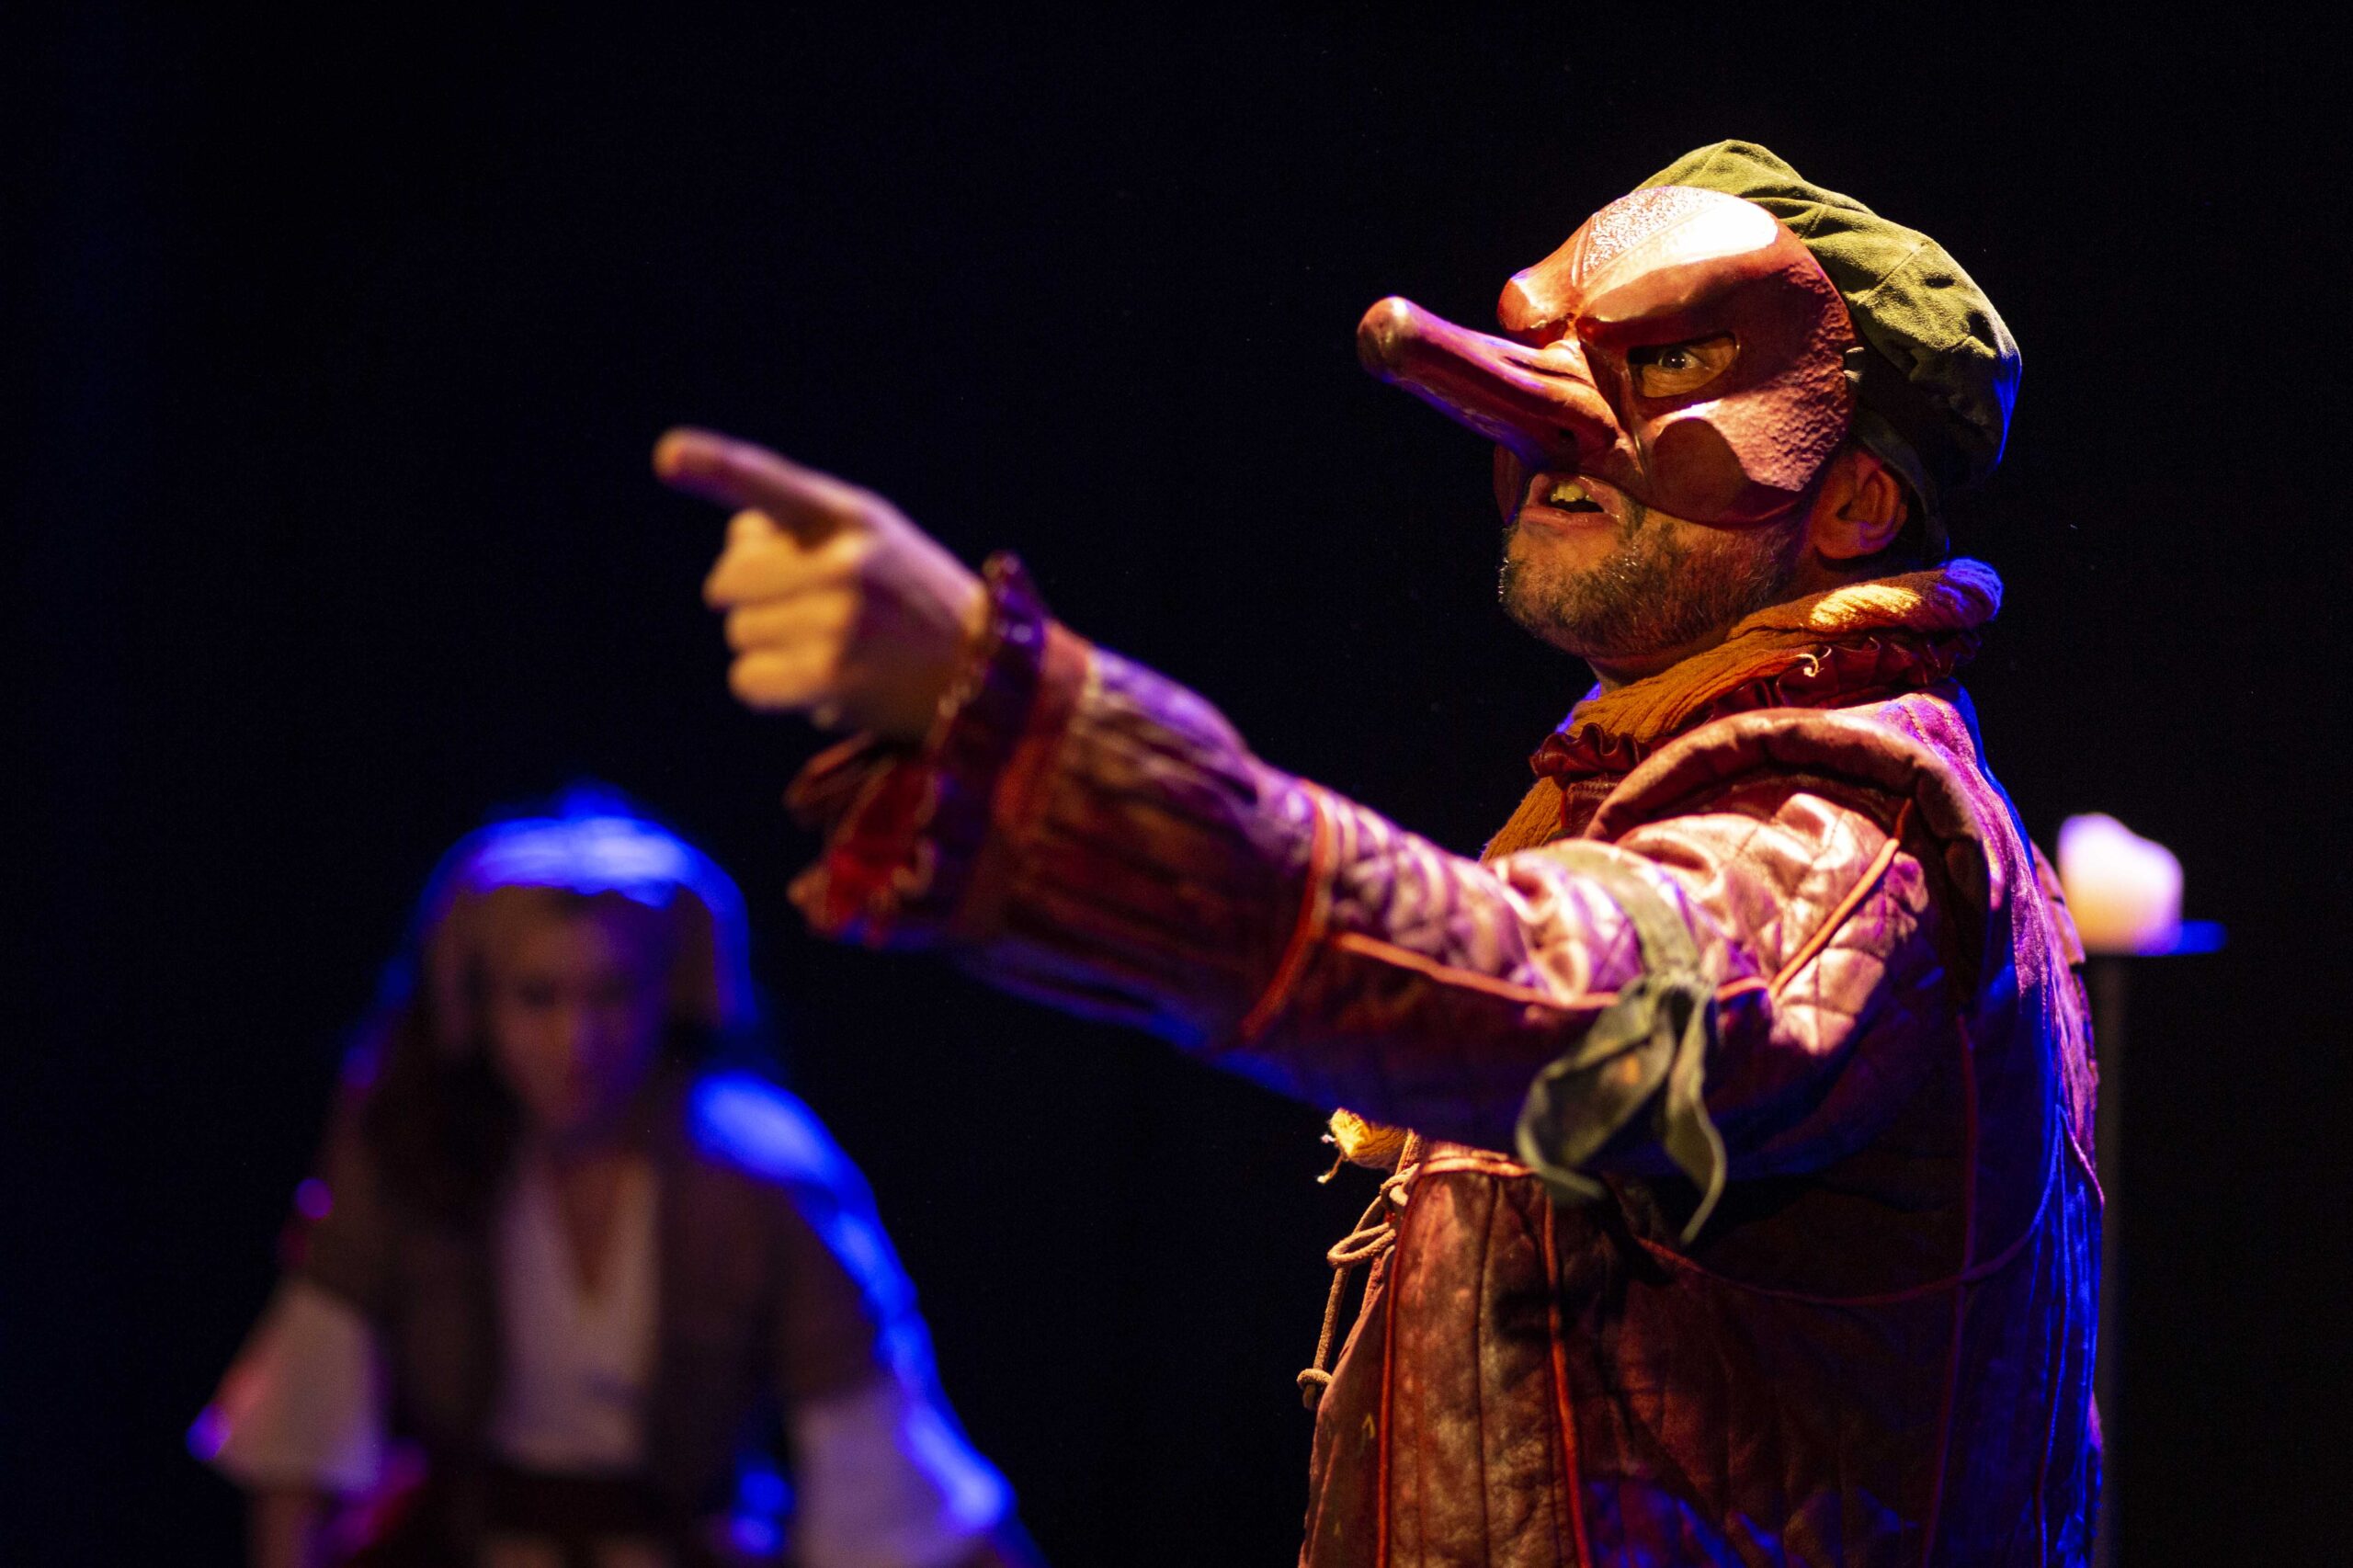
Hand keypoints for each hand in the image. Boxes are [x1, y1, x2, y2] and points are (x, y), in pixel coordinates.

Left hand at [655, 428, 986, 742]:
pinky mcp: (830, 678)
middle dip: (750, 599)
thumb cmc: (915, 601)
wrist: (985, 674)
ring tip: (828, 649)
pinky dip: (767, 686)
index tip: (666, 457)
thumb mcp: (874, 543)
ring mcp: (839, 622)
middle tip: (804, 612)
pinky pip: (747, 679)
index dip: (716, 465)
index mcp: (854, 518)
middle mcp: (846, 563)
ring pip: (738, 633)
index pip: (773, 485)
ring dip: (767, 646)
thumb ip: (801, 529)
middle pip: (730, 579)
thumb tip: (736, 539)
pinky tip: (814, 681)